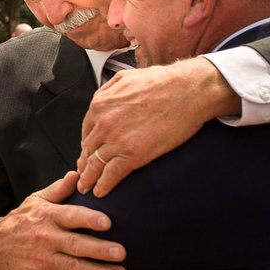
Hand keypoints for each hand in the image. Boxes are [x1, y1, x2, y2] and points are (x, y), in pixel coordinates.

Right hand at [0, 172, 125, 269]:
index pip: (70, 217)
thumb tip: (78, 173)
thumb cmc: (22, 221)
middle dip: (99, 250)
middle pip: (76, 245)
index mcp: (47, 217)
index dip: (88, 219)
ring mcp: (45, 261)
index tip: (108, 222)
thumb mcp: (35, 201)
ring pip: (74, 268)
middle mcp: (46, 239)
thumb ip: (59, 189)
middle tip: (122, 252)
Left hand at [76, 59, 239, 196]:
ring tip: (86, 187)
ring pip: (95, 164)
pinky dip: (104, 186)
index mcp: (99, 105)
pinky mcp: (133, 155)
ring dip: (88, 178)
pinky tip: (101, 191)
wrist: (187, 91)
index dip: (86, 145)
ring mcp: (116, 140)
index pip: (86, 131)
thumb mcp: (125, 78)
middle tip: (82, 173)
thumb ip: (108, 90)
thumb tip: (102, 99)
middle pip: (88, 149)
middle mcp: (103, 123)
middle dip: (84, 163)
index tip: (87, 152)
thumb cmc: (163, 82)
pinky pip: (112, 175)